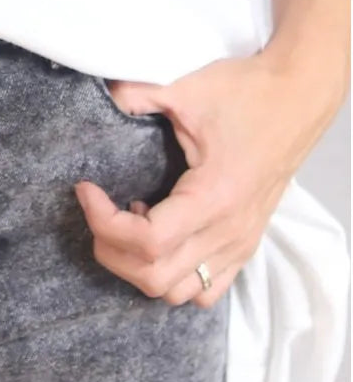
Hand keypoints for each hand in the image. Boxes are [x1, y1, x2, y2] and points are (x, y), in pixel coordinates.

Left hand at [73, 50, 342, 306]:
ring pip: (178, 292)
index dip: (104, 221)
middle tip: (98, 209)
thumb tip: (102, 96)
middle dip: (112, 249)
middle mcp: (228, 232)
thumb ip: (139, 95)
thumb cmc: (246, 94)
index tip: (86, 189)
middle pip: (155, 277)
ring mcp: (239, 244)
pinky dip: (173, 276)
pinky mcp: (245, 244)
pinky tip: (162, 235)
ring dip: (140, 267)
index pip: (148, 242)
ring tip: (130, 222)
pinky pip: (206, 289)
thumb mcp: (187, 89)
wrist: (294, 99)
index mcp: (213, 197)